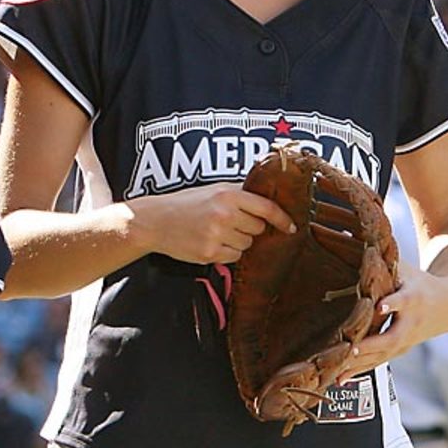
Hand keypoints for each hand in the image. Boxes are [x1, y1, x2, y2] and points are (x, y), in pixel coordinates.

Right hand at [129, 182, 295, 264]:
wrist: (156, 221)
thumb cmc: (187, 204)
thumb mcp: (213, 189)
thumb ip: (240, 193)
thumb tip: (270, 198)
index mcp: (228, 195)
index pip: (267, 209)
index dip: (282, 219)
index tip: (291, 227)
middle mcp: (224, 214)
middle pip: (258, 229)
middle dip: (250, 228)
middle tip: (231, 223)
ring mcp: (217, 235)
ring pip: (247, 245)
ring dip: (239, 241)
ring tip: (218, 232)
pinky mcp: (209, 253)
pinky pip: (234, 257)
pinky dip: (227, 253)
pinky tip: (212, 242)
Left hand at [337, 258, 447, 380]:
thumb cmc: (419, 282)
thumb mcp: (404, 267)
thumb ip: (379, 257)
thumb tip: (348, 233)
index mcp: (413, 298)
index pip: (403, 300)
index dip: (393, 303)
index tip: (381, 306)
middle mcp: (411, 323)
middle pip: (391, 337)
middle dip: (371, 345)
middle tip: (351, 351)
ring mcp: (407, 340)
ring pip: (383, 355)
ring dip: (360, 365)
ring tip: (338, 375)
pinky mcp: (400, 350)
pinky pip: (379, 361)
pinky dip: (360, 370)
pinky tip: (340, 379)